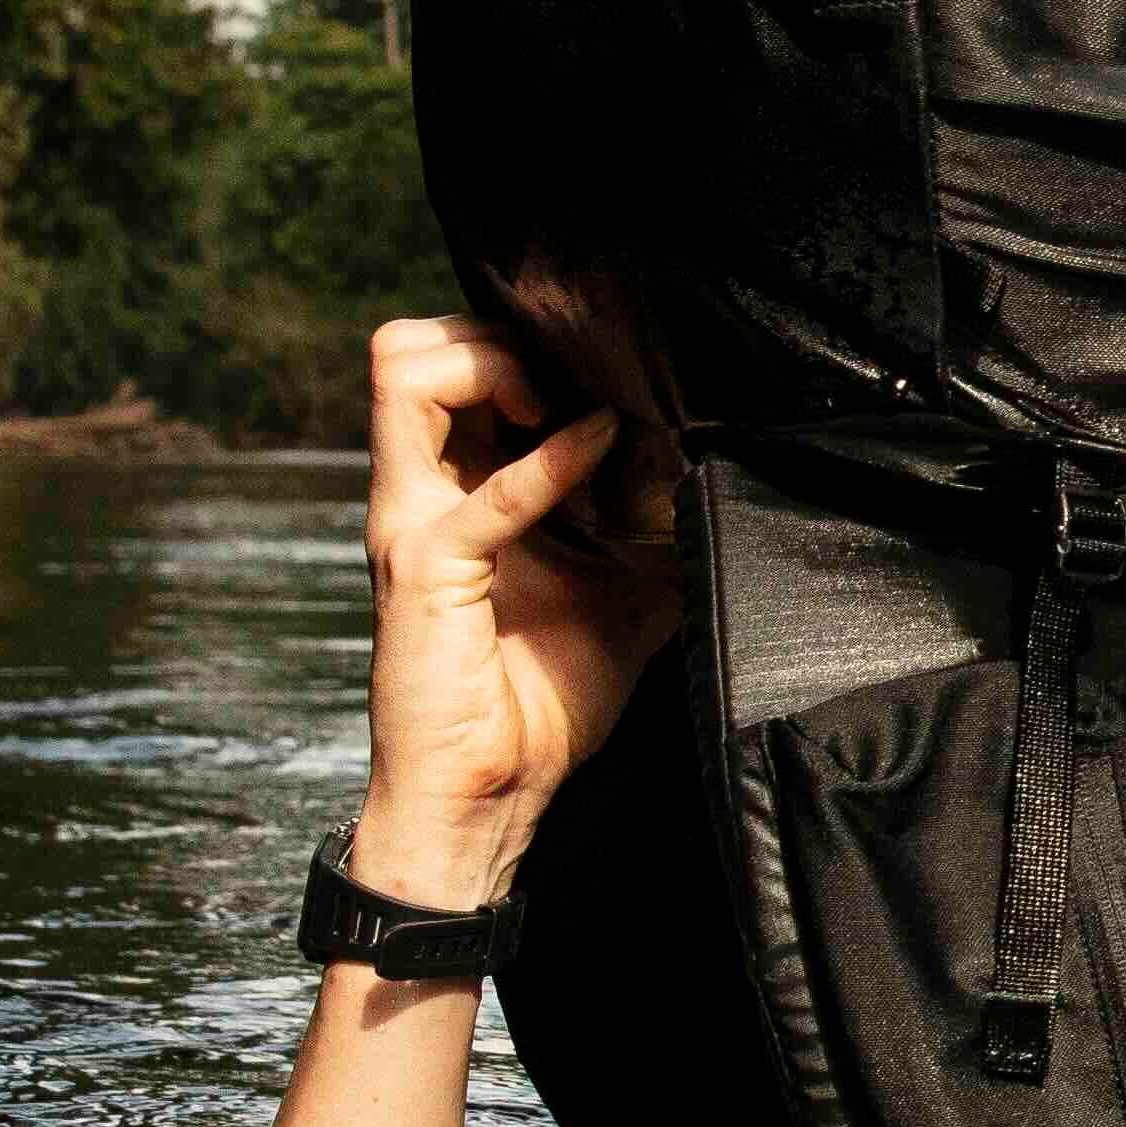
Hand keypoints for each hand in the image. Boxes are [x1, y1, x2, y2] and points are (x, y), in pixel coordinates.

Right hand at [355, 317, 678, 913]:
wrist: (494, 792)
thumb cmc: (545, 695)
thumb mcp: (625, 585)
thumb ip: (650, 518)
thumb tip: (724, 467)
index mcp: (453, 489)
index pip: (440, 363)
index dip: (510, 343)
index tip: (589, 374)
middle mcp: (419, 492)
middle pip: (402, 347)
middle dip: (488, 335)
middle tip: (563, 381)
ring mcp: (411, 523)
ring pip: (401, 376)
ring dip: (488, 366)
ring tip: (554, 403)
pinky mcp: (426, 569)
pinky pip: (477, 494)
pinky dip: (547, 461)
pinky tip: (597, 446)